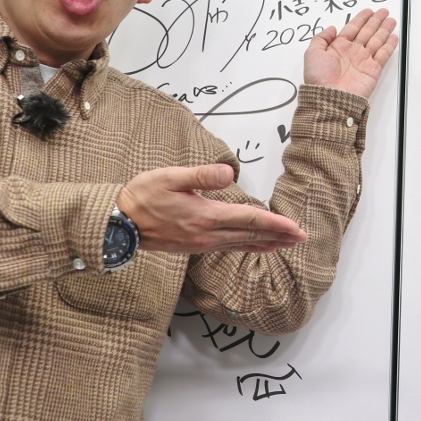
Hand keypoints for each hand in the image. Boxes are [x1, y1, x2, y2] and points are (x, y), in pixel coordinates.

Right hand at [117, 164, 306, 252]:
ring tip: (287, 244)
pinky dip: (248, 246)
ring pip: (242, 244)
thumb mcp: (171, 177)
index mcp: (206, 216)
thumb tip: (229, 173)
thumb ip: (202, 175)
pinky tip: (256, 246)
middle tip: (302, 238)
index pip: (250, 220)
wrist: (117, 223)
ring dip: (267, 243)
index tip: (296, 228)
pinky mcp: (195, 247)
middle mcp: (208, 234)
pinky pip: (229, 247)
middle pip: (252, 235)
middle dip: (279, 236)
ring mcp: (202, 243)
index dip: (276, 224)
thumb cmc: (142, 196)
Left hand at [303, 8, 398, 97]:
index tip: (369, 11)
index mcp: (339, 47)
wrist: (330, 98)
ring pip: (377, 40)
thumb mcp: (312, 53)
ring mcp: (364, 60)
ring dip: (384, 30)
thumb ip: (321, 38)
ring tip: (391, 21)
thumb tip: (331, 28)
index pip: (353, 28)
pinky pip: (383, 55)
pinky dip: (389, 46)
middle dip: (376, 21)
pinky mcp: (373, 70)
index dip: (361, 19)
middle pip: (367, 32)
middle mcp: (353, 52)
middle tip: (384, 12)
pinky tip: (393, 37)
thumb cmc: (319, 78)